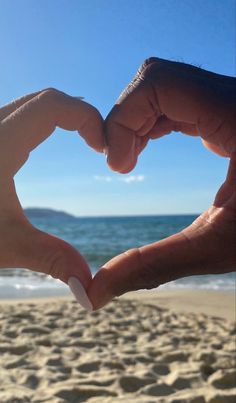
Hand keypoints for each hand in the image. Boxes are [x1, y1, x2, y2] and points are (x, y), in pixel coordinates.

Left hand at [0, 89, 103, 290]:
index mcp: (0, 142)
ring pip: (28, 105)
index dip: (87, 117)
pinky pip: (14, 117)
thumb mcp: (4, 244)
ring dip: (59, 117)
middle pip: (44, 100)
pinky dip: (39, 124)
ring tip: (81, 141)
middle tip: (97, 145)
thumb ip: (52, 259)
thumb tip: (89, 289)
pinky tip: (40, 149)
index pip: (54, 106)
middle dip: (78, 115)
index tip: (102, 148)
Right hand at [88, 57, 235, 308]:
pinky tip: (146, 148)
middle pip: (159, 78)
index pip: (161, 82)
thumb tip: (95, 292)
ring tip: (128, 160)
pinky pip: (180, 99)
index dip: (124, 118)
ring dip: (137, 120)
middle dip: (126, 118)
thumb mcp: (220, 247)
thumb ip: (154, 267)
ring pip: (167, 86)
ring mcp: (233, 102)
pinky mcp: (229, 112)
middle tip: (120, 163)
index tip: (118, 167)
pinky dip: (154, 120)